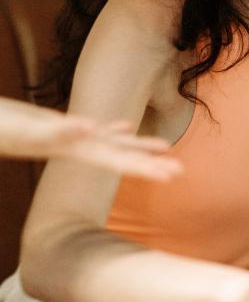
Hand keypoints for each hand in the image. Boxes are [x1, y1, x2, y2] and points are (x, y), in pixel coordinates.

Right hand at [0, 98, 180, 181]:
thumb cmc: (4, 131)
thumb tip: (93, 129)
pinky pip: (89, 128)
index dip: (144, 166)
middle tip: (179, 172)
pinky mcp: (54, 127)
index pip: (117, 160)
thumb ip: (62, 131)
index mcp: (74, 150)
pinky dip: (108, 128)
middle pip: (118, 155)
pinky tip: (123, 127)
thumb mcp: (36, 131)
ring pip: (108, 142)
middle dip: (147, 163)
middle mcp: (75, 145)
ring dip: (135, 145)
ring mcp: (67, 138)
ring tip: (164, 147)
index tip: (170, 175)